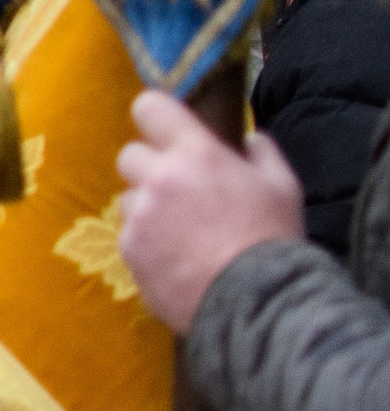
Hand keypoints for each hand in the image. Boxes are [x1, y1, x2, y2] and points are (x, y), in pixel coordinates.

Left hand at [115, 94, 305, 334]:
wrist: (256, 302)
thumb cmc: (272, 239)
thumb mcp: (283, 187)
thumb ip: (262, 152)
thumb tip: (249, 138)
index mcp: (195, 154)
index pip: (150, 108)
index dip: (155, 117)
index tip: (165, 130)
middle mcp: (159, 179)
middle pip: (129, 155)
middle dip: (150, 168)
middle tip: (178, 190)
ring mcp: (139, 217)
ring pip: (128, 200)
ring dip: (147, 209)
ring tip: (182, 234)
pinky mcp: (129, 252)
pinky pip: (129, 236)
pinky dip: (147, 244)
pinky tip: (176, 259)